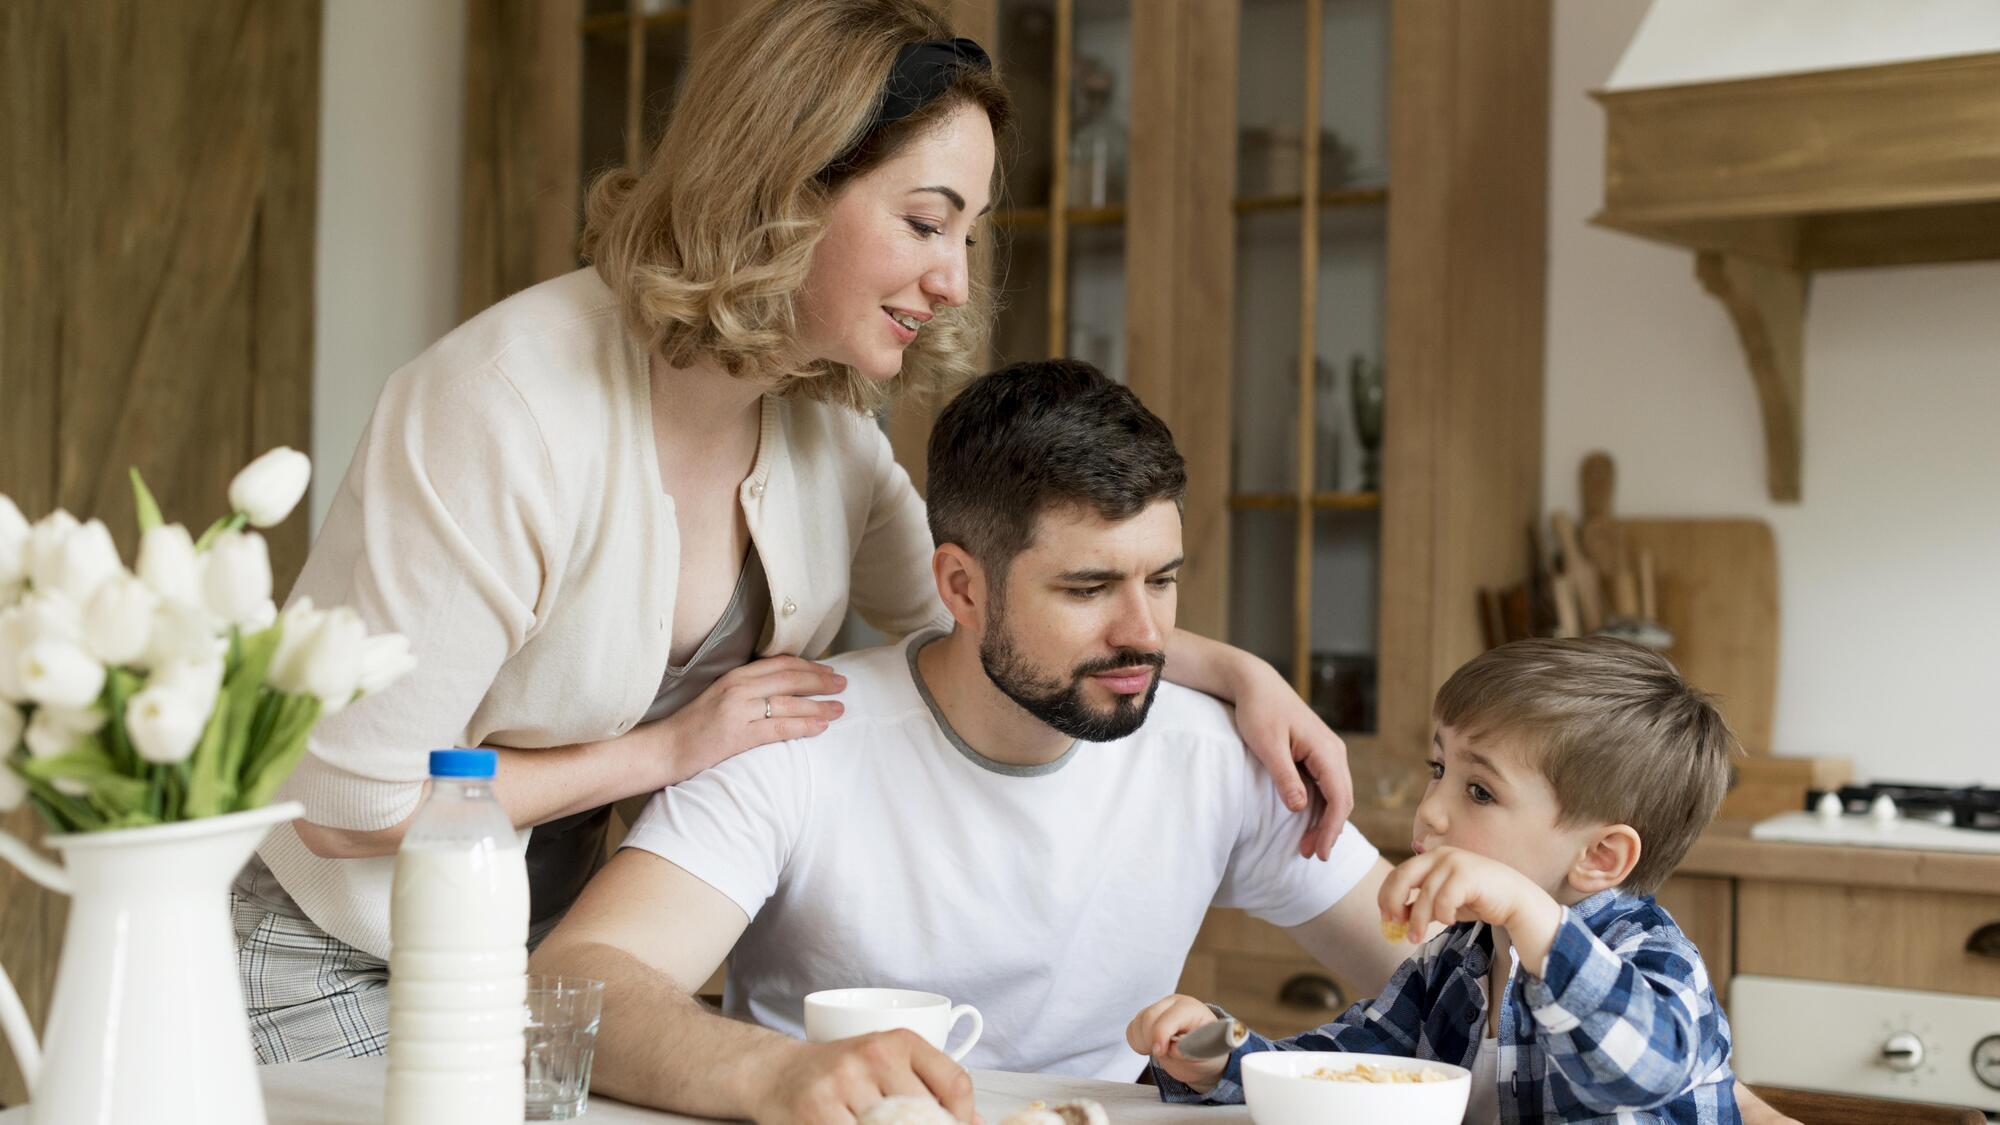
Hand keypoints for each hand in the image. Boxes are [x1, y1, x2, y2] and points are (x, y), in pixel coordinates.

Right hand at [653, 656, 845, 785]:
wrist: (663, 748)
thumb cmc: (693, 726)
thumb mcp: (720, 697)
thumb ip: (747, 690)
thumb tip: (779, 690)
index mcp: (734, 676)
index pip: (780, 663)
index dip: (808, 665)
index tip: (828, 669)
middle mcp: (738, 687)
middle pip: (790, 678)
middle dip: (820, 679)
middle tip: (843, 683)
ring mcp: (737, 710)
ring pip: (789, 702)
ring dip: (819, 704)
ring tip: (840, 707)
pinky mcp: (737, 734)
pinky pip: (778, 728)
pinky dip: (803, 726)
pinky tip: (821, 727)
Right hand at [750, 1032, 976, 1124]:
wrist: (776, 1073)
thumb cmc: (839, 1074)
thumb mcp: (886, 1066)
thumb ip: (930, 1088)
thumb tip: (976, 1123)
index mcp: (899, 1041)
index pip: (955, 1083)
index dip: (963, 1118)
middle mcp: (873, 1056)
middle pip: (926, 1114)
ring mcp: (844, 1083)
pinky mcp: (818, 1111)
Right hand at [1126, 994, 1226, 1091]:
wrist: (1203, 1052)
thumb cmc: (1208, 1050)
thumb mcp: (1206, 1053)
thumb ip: (1190, 1050)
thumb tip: (1172, 1049)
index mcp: (1191, 1008)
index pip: (1170, 1017)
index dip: (1161, 1034)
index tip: (1159, 1053)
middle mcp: (1172, 1003)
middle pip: (1149, 1017)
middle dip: (1150, 1040)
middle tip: (1161, 1055)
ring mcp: (1157, 1009)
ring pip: (1138, 1022)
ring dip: (1143, 1042)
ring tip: (1161, 1052)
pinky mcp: (1146, 1018)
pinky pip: (1132, 1028)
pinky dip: (1136, 1042)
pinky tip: (1150, 1048)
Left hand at [1231, 664, 1353, 859]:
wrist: (1255, 683)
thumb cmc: (1258, 711)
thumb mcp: (1267, 746)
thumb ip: (1285, 777)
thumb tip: (1300, 808)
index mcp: (1326, 750)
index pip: (1338, 798)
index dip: (1330, 828)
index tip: (1318, 852)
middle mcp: (1334, 751)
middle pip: (1342, 799)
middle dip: (1329, 830)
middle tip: (1310, 855)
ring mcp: (1328, 751)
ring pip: (1336, 793)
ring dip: (1325, 820)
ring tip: (1308, 845)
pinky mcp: (1317, 752)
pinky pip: (1326, 785)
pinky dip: (1321, 806)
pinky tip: (1309, 821)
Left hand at [1379, 847, 1560, 965]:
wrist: (1515, 900)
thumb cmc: (1478, 899)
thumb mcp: (1444, 902)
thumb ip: (1422, 905)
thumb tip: (1396, 917)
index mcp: (1431, 858)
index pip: (1398, 873)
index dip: (1387, 895)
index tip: (1385, 917)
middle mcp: (1440, 855)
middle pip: (1403, 877)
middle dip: (1393, 902)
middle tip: (1393, 924)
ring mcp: (1454, 862)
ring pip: (1424, 894)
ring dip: (1417, 920)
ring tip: (1416, 938)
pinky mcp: (1467, 874)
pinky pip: (1444, 899)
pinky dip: (1443, 914)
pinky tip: (1450, 921)